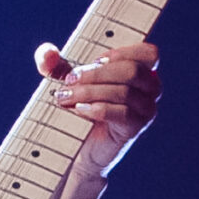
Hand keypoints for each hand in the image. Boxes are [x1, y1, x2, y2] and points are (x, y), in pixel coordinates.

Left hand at [38, 39, 160, 182]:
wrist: (75, 145)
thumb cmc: (76, 105)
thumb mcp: (65, 80)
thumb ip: (54, 63)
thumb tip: (48, 54)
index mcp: (140, 70)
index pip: (148, 53)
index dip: (122, 53)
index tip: (94, 61)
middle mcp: (150, 88)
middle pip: (133, 71)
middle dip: (96, 74)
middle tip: (69, 80)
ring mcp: (146, 109)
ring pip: (125, 92)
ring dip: (90, 92)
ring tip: (65, 97)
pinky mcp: (136, 127)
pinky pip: (122, 113)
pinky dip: (97, 108)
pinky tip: (78, 110)